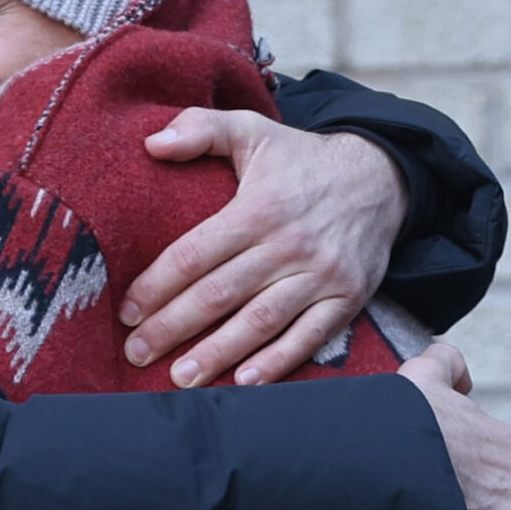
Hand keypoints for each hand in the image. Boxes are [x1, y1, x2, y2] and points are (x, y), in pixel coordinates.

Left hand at [119, 110, 408, 387]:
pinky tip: (245, 381)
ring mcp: (322, 275)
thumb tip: (151, 143)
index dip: (157, 284)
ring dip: (218, 353)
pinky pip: (310, 336)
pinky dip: (278, 362)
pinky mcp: (348, 298)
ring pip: (261, 321)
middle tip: (137, 352)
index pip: (196, 253)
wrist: (382, 177)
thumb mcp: (254, 130)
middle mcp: (290, 244)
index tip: (127, 311)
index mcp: (260, 208)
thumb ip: (201, 128)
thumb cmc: (302, 160)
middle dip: (174, 327)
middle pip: (221, 293)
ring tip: (180, 377)